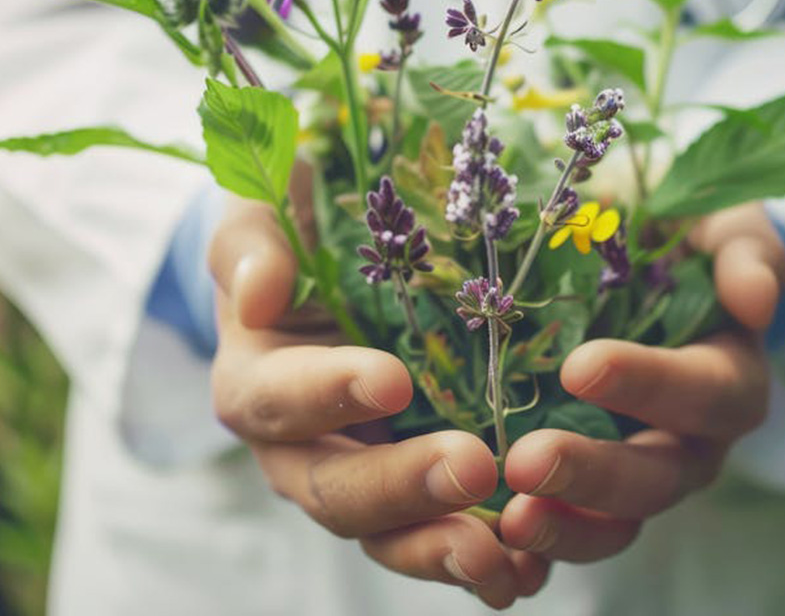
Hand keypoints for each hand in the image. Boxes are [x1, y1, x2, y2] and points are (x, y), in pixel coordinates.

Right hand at [208, 187, 548, 609]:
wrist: (338, 269)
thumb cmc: (301, 234)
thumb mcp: (266, 219)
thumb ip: (251, 247)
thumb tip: (261, 294)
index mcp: (258, 379)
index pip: (276, 399)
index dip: (328, 394)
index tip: (393, 380)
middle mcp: (300, 445)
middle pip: (334, 488)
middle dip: (401, 486)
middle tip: (471, 467)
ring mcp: (359, 475)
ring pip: (386, 534)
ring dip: (441, 550)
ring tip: (502, 561)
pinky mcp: (413, 492)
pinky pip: (439, 536)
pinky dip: (482, 561)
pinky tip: (529, 569)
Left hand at [499, 203, 784, 561]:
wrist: (634, 257)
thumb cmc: (675, 234)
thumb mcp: (717, 222)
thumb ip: (743, 250)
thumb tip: (756, 301)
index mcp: (729, 374)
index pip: (707, 391)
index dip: (652, 384)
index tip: (580, 366)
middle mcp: (693, 438)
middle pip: (662, 477)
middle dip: (597, 474)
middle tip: (528, 463)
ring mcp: (641, 469)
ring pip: (619, 522)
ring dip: (567, 526)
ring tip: (510, 522)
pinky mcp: (591, 487)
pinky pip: (575, 527)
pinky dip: (540, 539)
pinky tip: (492, 536)